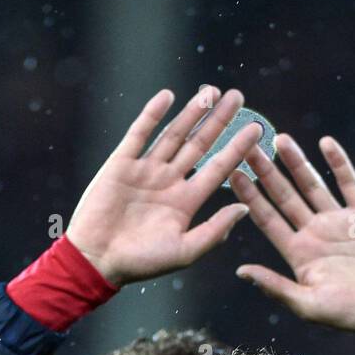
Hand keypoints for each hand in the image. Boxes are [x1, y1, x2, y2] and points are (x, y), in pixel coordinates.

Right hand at [64, 86, 262, 287]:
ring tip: (210, 92)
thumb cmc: (142, 263)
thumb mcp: (185, 251)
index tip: (257, 129)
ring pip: (174, 134)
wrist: (98, 260)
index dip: (237, 149)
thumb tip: (245, 208)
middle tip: (238, 96)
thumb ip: (214, 230)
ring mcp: (145, 170)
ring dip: (192, 112)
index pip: (218, 169)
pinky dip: (152, 114)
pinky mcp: (121, 164)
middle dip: (219, 121)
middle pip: (200, 145)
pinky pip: (139, 133)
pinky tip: (168, 96)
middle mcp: (169, 182)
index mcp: (185, 203)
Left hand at [228, 134, 354, 343]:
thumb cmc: (349, 315)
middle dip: (265, 172)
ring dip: (296, 162)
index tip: (232, 174)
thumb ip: (276, 287)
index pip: (267, 219)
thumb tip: (241, 271)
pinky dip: (338, 164)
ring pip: (312, 185)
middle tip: (247, 146)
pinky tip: (326, 143)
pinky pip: (349, 184)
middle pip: (283, 196)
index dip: (249, 197)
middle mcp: (314, 234)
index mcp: (298, 254)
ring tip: (279, 138)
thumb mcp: (308, 305)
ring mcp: (338, 222)